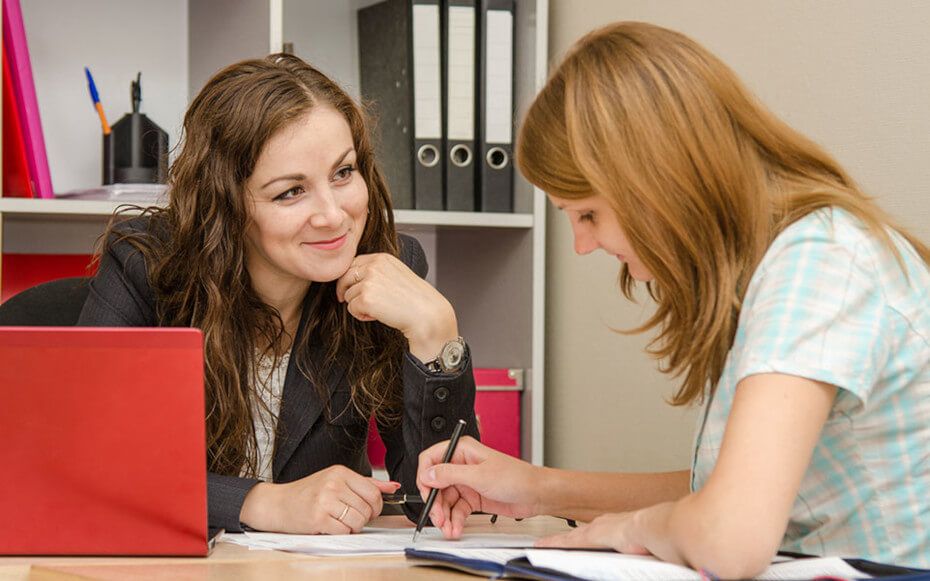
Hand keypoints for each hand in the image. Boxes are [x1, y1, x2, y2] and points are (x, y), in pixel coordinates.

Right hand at [239, 465, 399, 533]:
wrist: (278, 504)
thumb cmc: (308, 493)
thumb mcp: (336, 481)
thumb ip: (366, 484)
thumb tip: (393, 486)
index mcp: (340, 472)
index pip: (373, 492)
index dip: (376, 506)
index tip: (370, 511)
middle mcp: (334, 484)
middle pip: (367, 508)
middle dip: (364, 518)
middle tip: (351, 517)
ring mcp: (325, 500)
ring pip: (358, 521)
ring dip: (353, 527)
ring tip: (340, 521)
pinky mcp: (318, 518)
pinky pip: (344, 531)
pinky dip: (341, 533)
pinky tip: (330, 526)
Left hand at [335, 253, 457, 361]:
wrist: (427, 314)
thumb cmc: (416, 299)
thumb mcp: (396, 274)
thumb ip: (377, 271)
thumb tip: (354, 277)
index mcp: (382, 258)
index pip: (353, 263)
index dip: (349, 277)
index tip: (349, 287)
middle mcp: (374, 266)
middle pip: (344, 277)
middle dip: (345, 290)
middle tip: (350, 301)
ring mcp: (369, 282)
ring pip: (348, 295)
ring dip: (358, 305)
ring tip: (377, 310)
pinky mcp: (366, 298)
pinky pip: (351, 309)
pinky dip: (361, 315)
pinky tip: (376, 316)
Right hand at [416, 436, 542, 538]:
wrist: (537, 495)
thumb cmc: (517, 477)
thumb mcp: (480, 476)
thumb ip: (451, 474)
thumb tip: (428, 474)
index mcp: (462, 451)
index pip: (431, 458)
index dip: (425, 476)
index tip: (426, 493)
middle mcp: (462, 465)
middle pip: (436, 484)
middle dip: (435, 503)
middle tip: (437, 518)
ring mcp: (467, 482)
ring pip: (445, 500)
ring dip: (444, 516)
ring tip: (448, 528)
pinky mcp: (473, 498)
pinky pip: (456, 510)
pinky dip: (454, 520)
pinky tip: (455, 528)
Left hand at [536, 511, 650, 554]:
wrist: (652, 527)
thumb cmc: (653, 535)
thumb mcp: (640, 543)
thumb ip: (633, 549)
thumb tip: (640, 556)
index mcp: (614, 526)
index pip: (592, 533)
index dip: (581, 537)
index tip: (574, 539)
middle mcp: (601, 525)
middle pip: (576, 534)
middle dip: (563, 539)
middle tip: (548, 542)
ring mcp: (593, 530)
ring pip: (568, 537)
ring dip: (554, 542)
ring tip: (541, 545)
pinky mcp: (587, 537)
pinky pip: (564, 542)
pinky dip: (552, 544)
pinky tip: (542, 547)